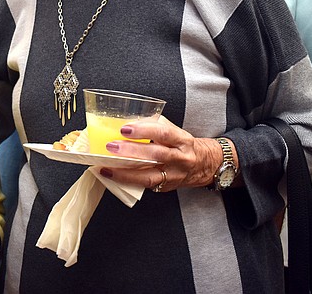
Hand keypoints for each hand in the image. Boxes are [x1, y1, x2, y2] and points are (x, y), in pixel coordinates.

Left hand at [97, 117, 227, 191]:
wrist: (203, 165)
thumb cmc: (182, 145)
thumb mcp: (174, 132)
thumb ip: (154, 127)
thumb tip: (126, 123)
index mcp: (182, 140)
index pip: (164, 133)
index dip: (144, 130)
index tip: (125, 128)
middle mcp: (180, 159)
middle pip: (155, 155)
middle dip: (131, 151)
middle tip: (111, 146)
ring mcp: (173, 176)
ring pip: (148, 176)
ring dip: (125, 172)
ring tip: (108, 167)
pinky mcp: (165, 187)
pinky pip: (145, 185)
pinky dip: (128, 181)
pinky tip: (114, 176)